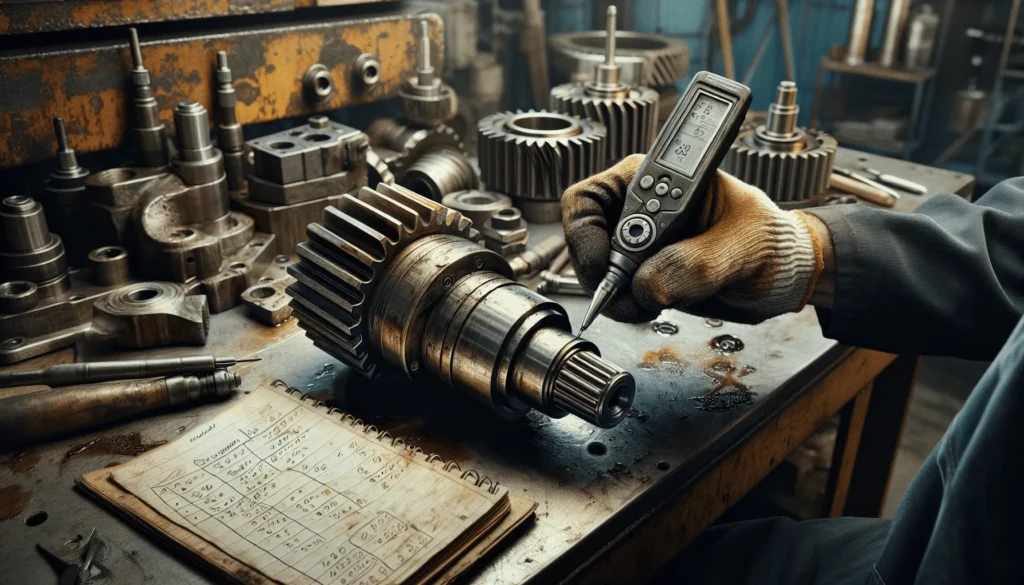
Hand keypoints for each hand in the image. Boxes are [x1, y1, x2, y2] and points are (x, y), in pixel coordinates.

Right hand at [561, 154, 831, 323]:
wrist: (785, 275)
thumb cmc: (771, 241)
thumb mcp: (740, 247)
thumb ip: (694, 264)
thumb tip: (647, 285)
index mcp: (659, 179)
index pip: (592, 196)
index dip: (589, 233)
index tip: (610, 265)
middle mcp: (639, 209)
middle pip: (585, 235)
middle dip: (599, 271)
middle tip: (626, 296)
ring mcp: (638, 244)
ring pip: (595, 270)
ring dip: (613, 295)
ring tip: (650, 304)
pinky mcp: (644, 275)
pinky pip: (614, 293)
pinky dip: (626, 306)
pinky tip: (654, 306)